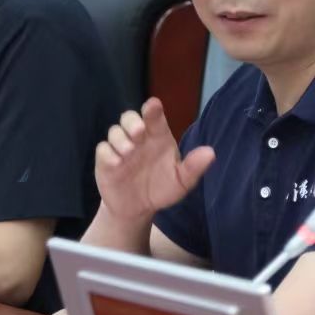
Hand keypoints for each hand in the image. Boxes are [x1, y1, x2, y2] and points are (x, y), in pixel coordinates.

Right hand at [95, 97, 214, 222]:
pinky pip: (103, 150)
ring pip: (114, 131)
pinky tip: (117, 163)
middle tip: (139, 132)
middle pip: (129, 118)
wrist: (138, 209)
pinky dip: (108, 154)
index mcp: (157, 137)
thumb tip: (211, 153)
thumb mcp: (181, 182)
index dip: (153, 109)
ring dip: (120, 138)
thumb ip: (193, 167)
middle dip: (132, 122)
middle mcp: (138, 139)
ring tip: (129, 151)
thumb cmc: (162, 189)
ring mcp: (121, 148)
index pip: (154, 117)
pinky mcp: (106, 161)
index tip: (153, 105)